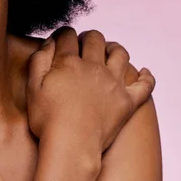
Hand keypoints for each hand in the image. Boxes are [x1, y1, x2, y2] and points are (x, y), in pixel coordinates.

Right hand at [26, 27, 155, 152]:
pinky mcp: (127, 102)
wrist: (71, 147)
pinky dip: (147, 78)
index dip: (63, 33)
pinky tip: (144, 73)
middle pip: (95, 38)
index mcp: (69, 62)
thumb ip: (39, 60)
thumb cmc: (48, 120)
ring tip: (108, 52)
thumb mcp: (33, 87)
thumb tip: (50, 42)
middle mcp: (93, 67)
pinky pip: (145, 86)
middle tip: (82, 44)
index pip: (67, 35)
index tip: (61, 39)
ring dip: (114, 48)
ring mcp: (113, 83)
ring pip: (120, 53)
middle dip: (87, 37)